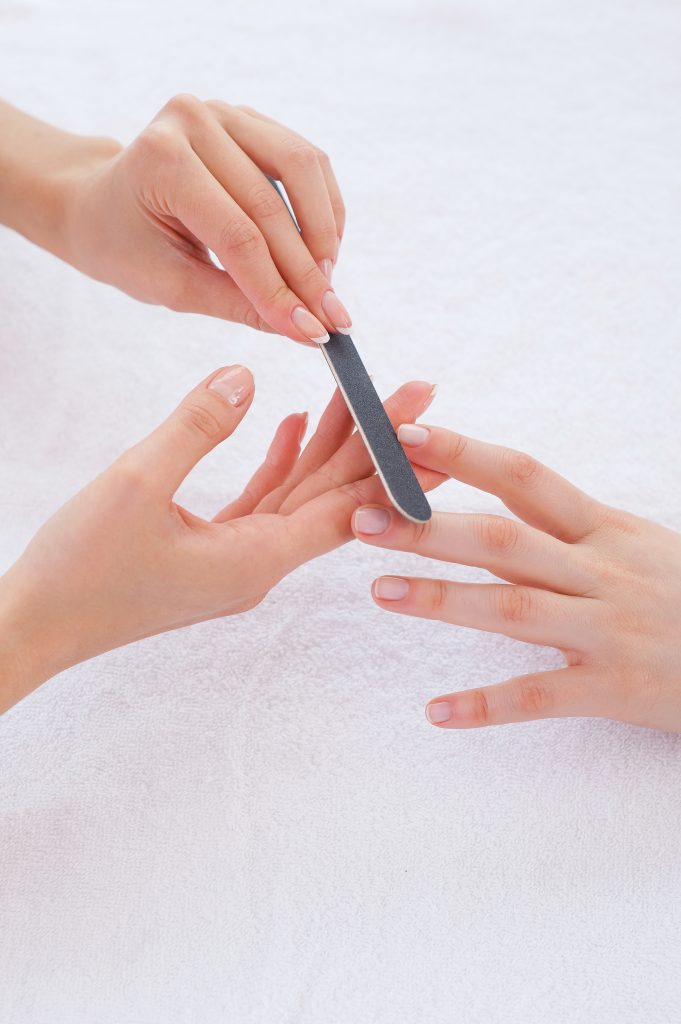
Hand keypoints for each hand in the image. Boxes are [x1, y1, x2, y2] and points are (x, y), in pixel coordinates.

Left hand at [0, 97, 349, 343]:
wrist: (100, 204)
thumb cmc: (125, 246)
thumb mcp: (172, 287)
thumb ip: (240, 305)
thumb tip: (305, 330)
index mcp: (162, 160)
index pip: (239, 236)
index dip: (280, 288)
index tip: (313, 331)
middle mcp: (195, 121)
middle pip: (273, 208)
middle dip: (307, 273)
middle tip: (334, 319)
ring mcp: (226, 112)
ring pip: (302, 170)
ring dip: (323, 233)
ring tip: (326, 283)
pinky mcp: (250, 120)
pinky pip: (305, 161)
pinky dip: (322, 207)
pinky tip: (324, 249)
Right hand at [0, 370, 437, 713]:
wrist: (35, 626)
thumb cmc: (79, 570)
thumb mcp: (136, 485)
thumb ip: (197, 427)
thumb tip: (247, 377)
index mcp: (256, 560)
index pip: (345, 508)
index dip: (389, 462)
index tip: (430, 418)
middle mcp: (260, 566)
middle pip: (334, 499)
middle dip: (375, 443)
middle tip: (418, 391)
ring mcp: (237, 560)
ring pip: (301, 496)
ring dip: (331, 447)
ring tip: (365, 396)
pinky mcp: (213, 552)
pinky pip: (264, 503)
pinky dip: (283, 464)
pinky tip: (296, 426)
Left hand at [351, 423, 680, 732]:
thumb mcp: (637, 545)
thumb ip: (571, 529)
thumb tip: (499, 497)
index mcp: (605, 529)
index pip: (526, 478)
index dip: (466, 454)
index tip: (407, 437)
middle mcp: (603, 572)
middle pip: (504, 539)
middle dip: (429, 527)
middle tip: (362, 518)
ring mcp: (608, 630)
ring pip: (514, 609)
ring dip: (441, 600)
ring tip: (379, 591)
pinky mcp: (616, 688)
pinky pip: (541, 697)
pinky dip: (486, 705)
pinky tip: (436, 713)